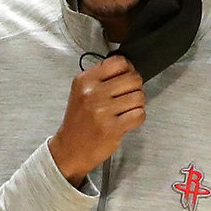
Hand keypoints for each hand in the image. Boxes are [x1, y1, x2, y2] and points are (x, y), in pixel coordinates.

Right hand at [48, 55, 145, 185]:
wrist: (70, 148)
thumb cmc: (79, 120)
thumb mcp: (81, 91)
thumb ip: (102, 77)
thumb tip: (129, 69)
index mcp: (85, 80)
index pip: (119, 62)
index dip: (129, 70)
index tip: (125, 79)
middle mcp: (92, 92)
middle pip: (133, 79)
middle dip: (136, 88)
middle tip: (127, 97)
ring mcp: (102, 110)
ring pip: (139, 97)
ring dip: (137, 104)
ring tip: (126, 110)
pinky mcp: (112, 127)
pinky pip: (139, 114)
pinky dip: (137, 118)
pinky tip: (127, 120)